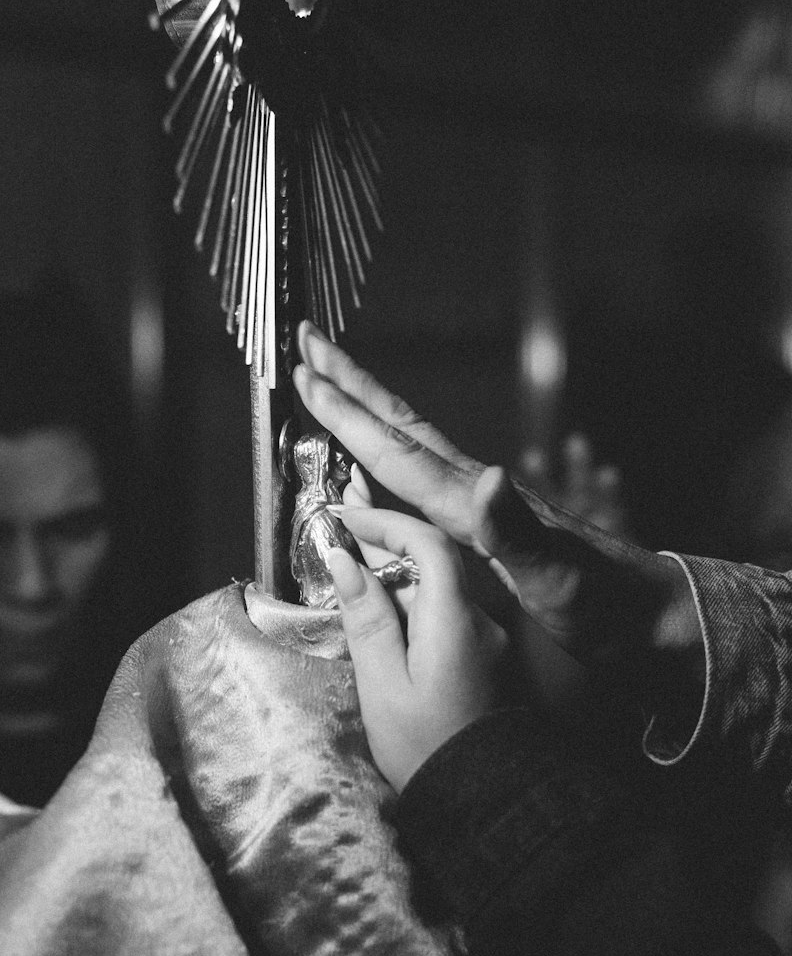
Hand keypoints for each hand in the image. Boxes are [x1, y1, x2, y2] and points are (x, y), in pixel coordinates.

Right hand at [294, 321, 701, 681]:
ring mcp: (483, 502)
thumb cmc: (602, 604)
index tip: (308, 374)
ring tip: (330, 381)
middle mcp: (474, 490)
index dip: (350, 415)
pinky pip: (421, 473)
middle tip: (307, 339)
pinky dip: (389, 449)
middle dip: (351, 384)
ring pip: (410, 441)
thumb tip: (486, 477)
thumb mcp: (557, 577)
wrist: (648, 616)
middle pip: (401, 425)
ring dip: (366, 408)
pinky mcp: (490, 520)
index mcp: (474, 503)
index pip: (399, 451)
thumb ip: (517, 530)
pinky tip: (382, 454)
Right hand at [327, 508, 505, 791]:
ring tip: (355, 573)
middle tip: (344, 534)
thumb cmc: (428, 751)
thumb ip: (366, 618)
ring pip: (441, 589)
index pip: (427, 545)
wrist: (486, 805)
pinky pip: (450, 614)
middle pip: (435, 562)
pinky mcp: (492, 660)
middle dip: (388, 545)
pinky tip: (388, 618)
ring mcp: (491, 641)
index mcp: (454, 620)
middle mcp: (481, 622)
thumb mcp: (383, 685)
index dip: (387, 524)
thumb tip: (345, 561)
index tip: (348, 519)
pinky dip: (417, 605)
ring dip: (399, 577)